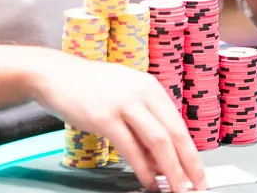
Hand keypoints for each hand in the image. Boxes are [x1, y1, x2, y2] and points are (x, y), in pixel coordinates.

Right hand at [29, 53, 206, 191]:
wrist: (56, 74)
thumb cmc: (91, 87)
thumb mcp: (126, 95)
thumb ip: (145, 122)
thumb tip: (163, 158)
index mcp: (151, 87)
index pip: (179, 125)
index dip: (192, 154)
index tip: (199, 175)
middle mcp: (142, 92)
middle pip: (174, 134)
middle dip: (189, 166)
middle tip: (197, 188)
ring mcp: (123, 104)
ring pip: (158, 141)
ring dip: (170, 171)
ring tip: (175, 189)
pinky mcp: (104, 117)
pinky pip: (130, 148)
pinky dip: (142, 168)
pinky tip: (147, 181)